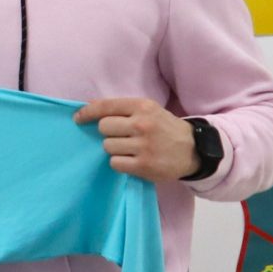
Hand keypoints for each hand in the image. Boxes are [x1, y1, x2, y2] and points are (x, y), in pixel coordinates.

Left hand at [74, 96, 197, 182]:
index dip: (87, 112)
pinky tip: (132, 160)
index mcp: (142, 106)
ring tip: (129, 149)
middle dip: (108, 133)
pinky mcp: (143, 165)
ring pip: (107, 146)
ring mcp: (143, 145)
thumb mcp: (149, 110)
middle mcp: (142, 124)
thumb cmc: (165, 128)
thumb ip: (123, 109)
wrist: (193, 149)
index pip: (105, 106)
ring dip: (114, 149)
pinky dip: (120, 163)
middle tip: (120, 136)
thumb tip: (89, 107)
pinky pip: (115, 163)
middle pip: (103, 127)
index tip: (78, 118)